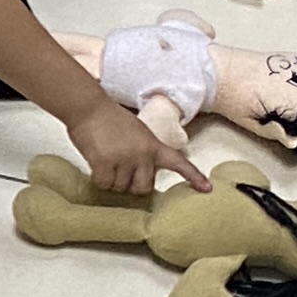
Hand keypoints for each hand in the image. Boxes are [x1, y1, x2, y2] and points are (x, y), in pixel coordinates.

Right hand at [70, 100, 197, 197]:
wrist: (89, 108)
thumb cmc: (108, 118)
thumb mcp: (136, 133)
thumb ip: (143, 151)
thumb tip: (138, 173)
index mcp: (153, 145)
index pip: (178, 163)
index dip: (193, 177)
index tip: (207, 189)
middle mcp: (142, 154)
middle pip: (143, 188)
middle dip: (131, 184)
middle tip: (120, 170)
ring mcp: (125, 159)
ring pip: (120, 188)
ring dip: (111, 180)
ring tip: (105, 159)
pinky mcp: (105, 164)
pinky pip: (104, 184)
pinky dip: (98, 179)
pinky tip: (96, 164)